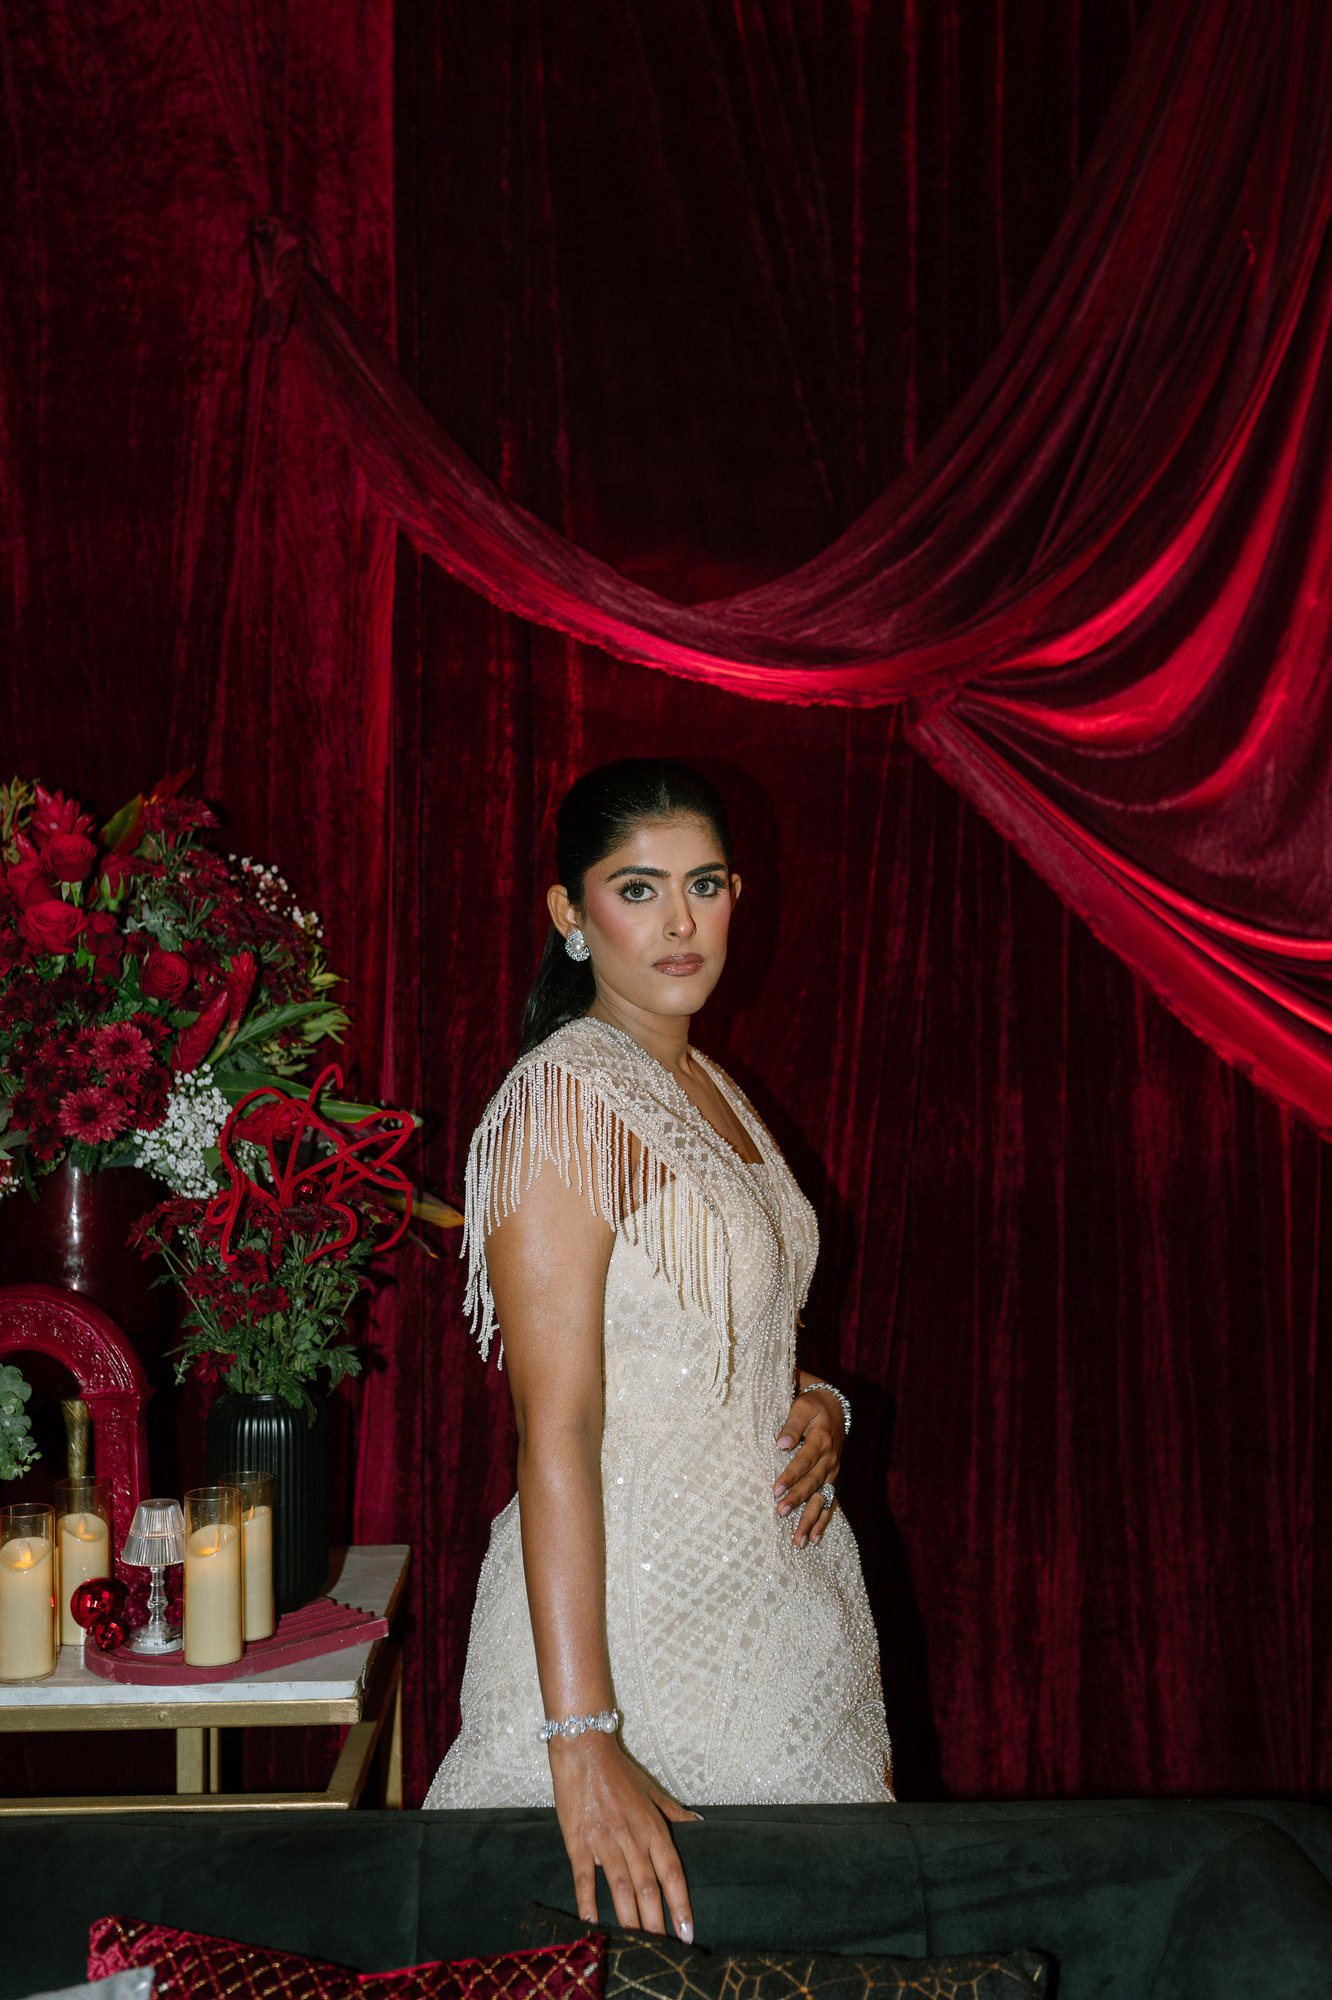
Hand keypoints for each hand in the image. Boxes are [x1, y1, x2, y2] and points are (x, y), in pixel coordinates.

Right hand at [550, 1730, 697, 1938]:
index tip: (688, 1931)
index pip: (672, 1872)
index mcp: (652, 1827)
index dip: (681, 1903)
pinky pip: (584, 1877)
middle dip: (657, 1922)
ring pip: (621, 1888)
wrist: (584, 1750)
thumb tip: (700, 1825)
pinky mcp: (579, 1841)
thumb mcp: (652, 1790)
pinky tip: (592, 1923)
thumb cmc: (619, 1772)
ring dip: (629, 1919)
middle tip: (663, 1950)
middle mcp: (632, 1838)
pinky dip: (587, 1901)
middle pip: (648, 1888)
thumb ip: (674, 1813)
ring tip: (637, 1945)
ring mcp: (604, 1841)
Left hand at [774, 1383, 843, 1546]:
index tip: (776, 1490)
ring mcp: (833, 1472)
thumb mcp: (802, 1406)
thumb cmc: (812, 1405)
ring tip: (799, 1540)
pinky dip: (823, 1521)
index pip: (804, 1461)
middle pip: (813, 1483)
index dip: (791, 1476)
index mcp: (821, 1440)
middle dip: (797, 1500)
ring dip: (811, 1520)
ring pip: (822, 1498)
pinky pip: (830, 1503)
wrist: (834, 1407)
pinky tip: (814, 1539)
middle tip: (780, 1513)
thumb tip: (781, 1444)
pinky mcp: (832, 1479)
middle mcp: (830, 1459)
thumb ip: (792, 1424)